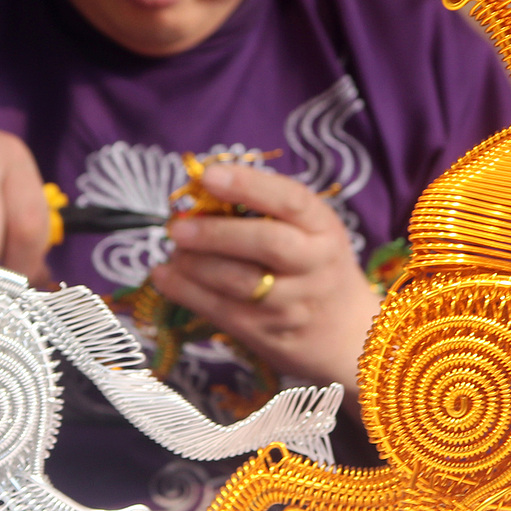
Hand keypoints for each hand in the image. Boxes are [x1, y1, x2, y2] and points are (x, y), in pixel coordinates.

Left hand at [151, 161, 380, 395]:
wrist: (346, 335)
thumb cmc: (314, 266)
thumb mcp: (309, 231)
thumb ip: (265, 211)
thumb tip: (199, 190)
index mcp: (323, 227)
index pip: (290, 200)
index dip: (248, 184)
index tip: (208, 176)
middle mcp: (314, 264)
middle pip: (266, 243)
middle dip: (216, 232)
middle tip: (177, 227)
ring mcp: (293, 303)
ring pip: (239, 282)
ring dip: (195, 264)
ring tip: (173, 251)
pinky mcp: (268, 333)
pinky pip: (221, 311)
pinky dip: (185, 292)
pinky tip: (164, 276)